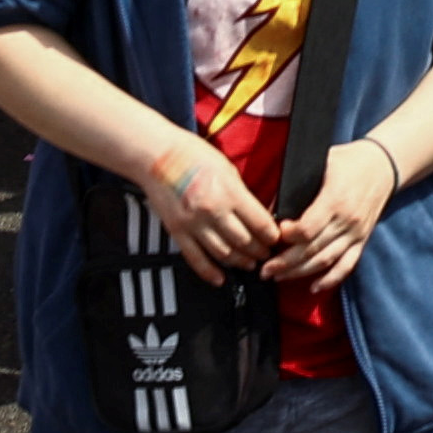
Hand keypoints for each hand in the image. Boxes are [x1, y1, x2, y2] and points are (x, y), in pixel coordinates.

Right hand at [142, 132, 286, 278]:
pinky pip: (196, 259)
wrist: (156, 154)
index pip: (259, 223)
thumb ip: (241, 193)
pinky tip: (220, 278)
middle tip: (265, 254)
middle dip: (259, 251)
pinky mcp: (177, 232)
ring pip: (223, 254)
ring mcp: (193, 224)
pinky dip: (210, 272)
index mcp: (229, 192)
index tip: (275, 239)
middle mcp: (213, 210)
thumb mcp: (226, 168)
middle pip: (244, 242)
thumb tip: (257, 214)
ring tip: (248, 263)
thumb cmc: (193, 154)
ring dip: (239, 262)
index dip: (271, 236)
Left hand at [265, 132, 401, 293]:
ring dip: (300, 273)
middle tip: (264, 270)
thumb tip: (271, 208)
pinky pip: (346, 265)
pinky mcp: (362, 240)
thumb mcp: (321, 161)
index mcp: (335, 199)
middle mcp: (346, 221)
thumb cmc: (348, 160)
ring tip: (278, 278)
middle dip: (285, 263)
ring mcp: (355, 233)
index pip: (308, 228)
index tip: (272, 236)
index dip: (288, 237)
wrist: (384, 165)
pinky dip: (330, 279)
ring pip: (325, 260)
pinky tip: (313, 288)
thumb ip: (297, 184)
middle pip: (312, 249)